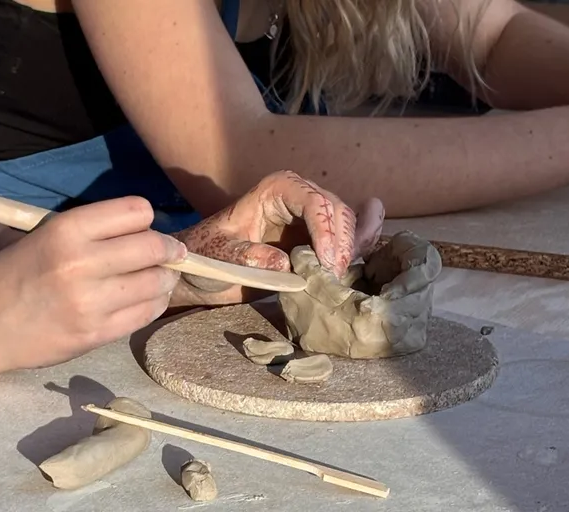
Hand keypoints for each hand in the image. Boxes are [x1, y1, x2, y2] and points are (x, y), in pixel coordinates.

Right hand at [0, 197, 186, 370]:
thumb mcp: (40, 233)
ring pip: (157, 283)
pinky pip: (146, 314)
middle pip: (153, 246)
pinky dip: (154, 304)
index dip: (146, 219)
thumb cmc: (10, 273)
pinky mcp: (95, 334)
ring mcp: (90, 303)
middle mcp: (81, 263)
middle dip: (169, 249)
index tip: (146, 228)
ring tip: (158, 278)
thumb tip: (144, 227)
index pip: (136, 211)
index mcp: (66, 230)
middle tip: (170, 253)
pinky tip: (146, 299)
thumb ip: (88, 228)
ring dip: (164, 279)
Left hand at [172, 170, 383, 304]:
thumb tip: (283, 264)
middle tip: (333, 275)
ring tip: (338, 277)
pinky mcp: (316, 238)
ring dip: (350, 249)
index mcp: (276, 190)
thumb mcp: (220, 256)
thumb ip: (247, 257)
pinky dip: (360, 244)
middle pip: (336, 211)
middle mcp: (298, 197)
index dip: (325, 231)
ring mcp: (310, 217)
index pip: (313, 201)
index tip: (325, 262)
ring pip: (347, 224)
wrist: (203, 269)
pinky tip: (365, 252)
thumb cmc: (207, 254)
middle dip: (341, 242)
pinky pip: (346, 236)